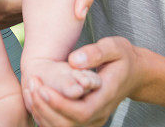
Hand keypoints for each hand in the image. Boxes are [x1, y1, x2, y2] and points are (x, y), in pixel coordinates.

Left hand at [27, 37, 148, 126]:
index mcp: (107, 96)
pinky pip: (63, 126)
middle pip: (69, 124)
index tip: (42, 87)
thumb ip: (96, 52)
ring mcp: (93, 120)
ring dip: (44, 113)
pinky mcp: (86, 120)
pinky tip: (36, 99)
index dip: (60, 104)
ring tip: (31, 90)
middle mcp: (100, 114)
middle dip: (46, 108)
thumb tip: (74, 61)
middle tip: (32, 85)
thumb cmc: (122, 57)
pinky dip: (47, 116)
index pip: (82, 111)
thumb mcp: (114, 47)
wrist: (133, 73)